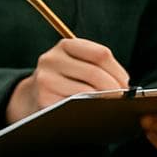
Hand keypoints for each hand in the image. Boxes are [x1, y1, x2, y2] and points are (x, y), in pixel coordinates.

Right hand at [6, 37, 128, 122]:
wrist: (30, 96)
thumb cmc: (65, 79)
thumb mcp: (76, 63)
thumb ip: (98, 66)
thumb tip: (124, 84)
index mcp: (65, 45)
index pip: (101, 54)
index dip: (118, 71)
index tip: (126, 83)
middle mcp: (52, 59)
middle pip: (95, 73)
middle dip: (114, 88)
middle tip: (122, 98)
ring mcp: (45, 79)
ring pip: (87, 91)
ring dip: (104, 100)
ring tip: (110, 104)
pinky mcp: (44, 99)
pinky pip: (75, 106)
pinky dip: (89, 110)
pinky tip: (93, 111)